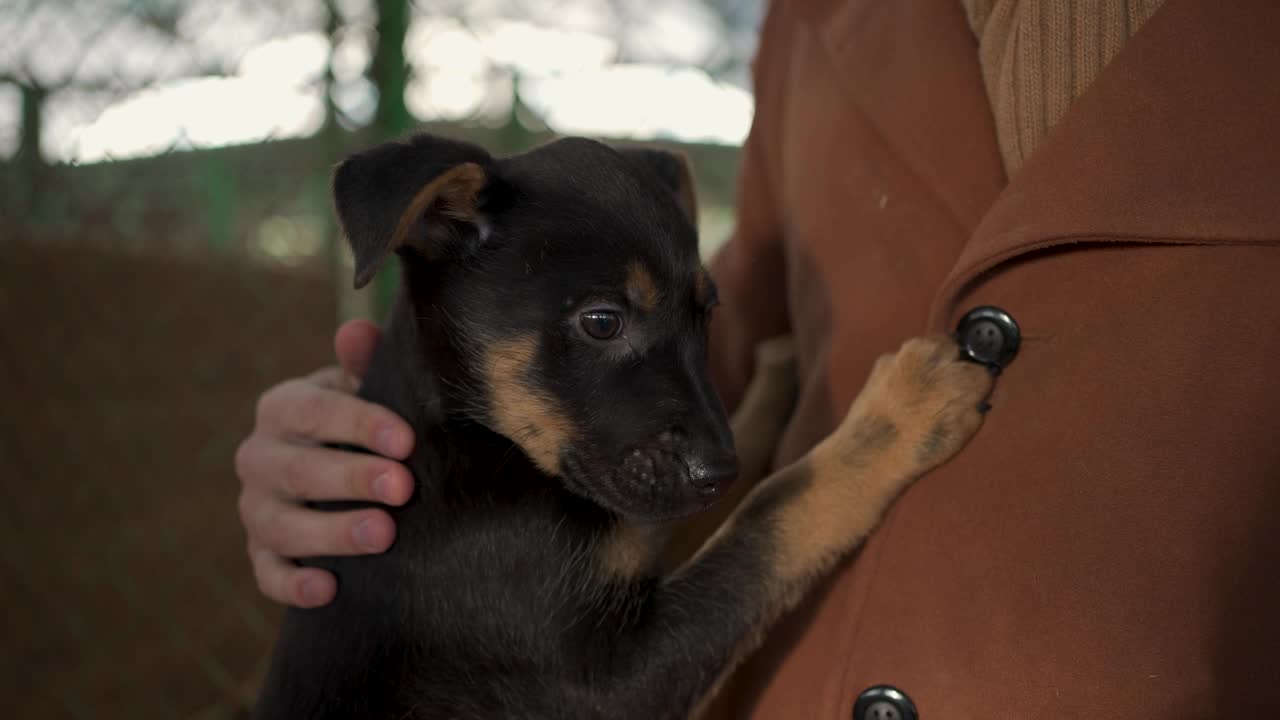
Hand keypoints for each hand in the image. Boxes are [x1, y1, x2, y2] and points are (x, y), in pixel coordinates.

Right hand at [234, 320, 415, 606]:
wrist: (337, 472)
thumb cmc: (358, 422)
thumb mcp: (361, 388)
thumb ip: (361, 362)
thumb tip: (357, 330)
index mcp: (282, 408)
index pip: (313, 411)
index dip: (358, 424)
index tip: (405, 441)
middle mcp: (259, 457)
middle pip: (299, 471)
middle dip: (353, 479)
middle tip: (403, 489)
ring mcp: (256, 509)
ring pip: (282, 526)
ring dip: (332, 533)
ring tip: (383, 535)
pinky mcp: (261, 554)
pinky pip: (268, 575)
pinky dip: (293, 585)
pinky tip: (329, 590)